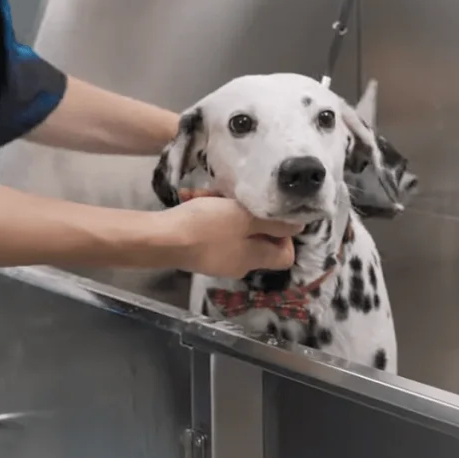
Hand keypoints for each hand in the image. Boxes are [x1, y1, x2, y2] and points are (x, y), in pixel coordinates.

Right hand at [159, 190, 302, 277]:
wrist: (159, 239)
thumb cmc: (207, 227)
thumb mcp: (245, 218)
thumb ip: (273, 222)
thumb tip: (299, 226)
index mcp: (255, 258)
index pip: (285, 255)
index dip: (286, 235)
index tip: (274, 214)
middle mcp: (239, 263)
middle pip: (258, 238)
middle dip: (250, 214)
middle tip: (238, 196)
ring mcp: (218, 258)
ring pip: (234, 230)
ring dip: (226, 209)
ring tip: (211, 194)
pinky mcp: (199, 250)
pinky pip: (213, 230)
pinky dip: (209, 213)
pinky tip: (196, 198)